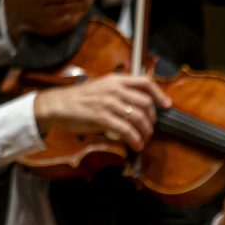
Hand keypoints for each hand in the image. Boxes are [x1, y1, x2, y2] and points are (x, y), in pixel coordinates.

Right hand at [33, 73, 170, 151]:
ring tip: (144, 140)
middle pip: (146, 103)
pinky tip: (136, 145)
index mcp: (116, 80)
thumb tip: (142, 103)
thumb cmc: (80, 99)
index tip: (167, 105)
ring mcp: (108, 102)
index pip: (145, 82)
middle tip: (150, 129)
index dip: (159, 94)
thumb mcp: (103, 87)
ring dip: (145, 131)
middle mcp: (114, 89)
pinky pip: (125, 130)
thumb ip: (121, 92)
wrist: (57, 104)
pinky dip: (134, 139)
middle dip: (152, 119)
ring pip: (138, 117)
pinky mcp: (101, 117)